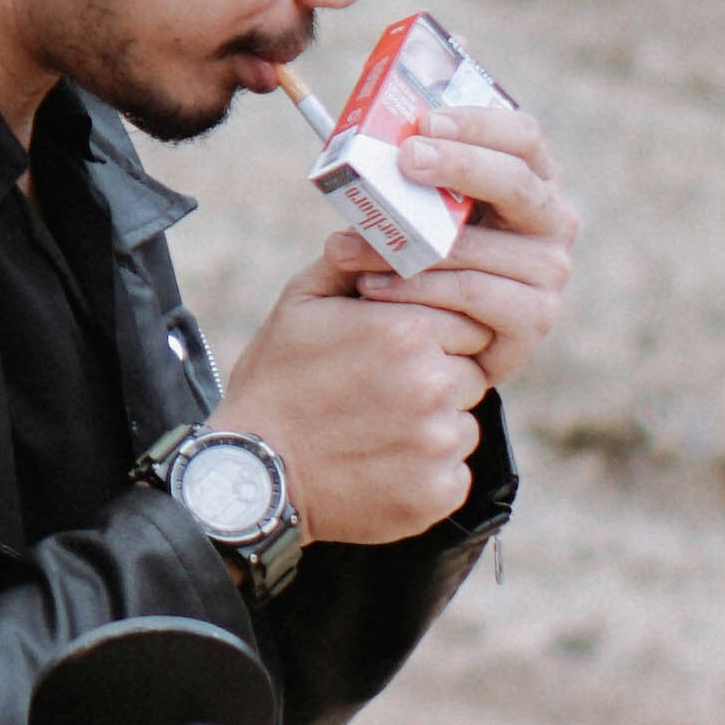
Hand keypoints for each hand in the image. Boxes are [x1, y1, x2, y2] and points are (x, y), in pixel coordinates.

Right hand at [215, 238, 490, 545]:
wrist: (252, 477)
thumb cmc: (274, 384)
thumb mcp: (298, 306)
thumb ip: (351, 262)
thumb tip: (384, 231)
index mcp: (406, 331)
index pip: (467, 318)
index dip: (438, 332)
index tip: (403, 350)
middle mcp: (432, 385)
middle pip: (472, 370)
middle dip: (441, 375)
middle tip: (388, 392)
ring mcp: (438, 444)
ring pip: (464, 423)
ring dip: (436, 424)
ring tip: (379, 431)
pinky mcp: (439, 493)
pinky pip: (455, 472)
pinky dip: (427, 471)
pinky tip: (382, 465)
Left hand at [357, 95, 578, 396]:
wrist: (429, 334)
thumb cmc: (425, 246)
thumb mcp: (427, 192)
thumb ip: (435, 131)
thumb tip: (451, 37)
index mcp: (533, 177)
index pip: (522, 136)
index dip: (476, 124)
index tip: (424, 120)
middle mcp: (553, 221)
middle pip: (515, 182)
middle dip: (458, 165)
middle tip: (403, 159)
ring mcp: (549, 274)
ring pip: (478, 246)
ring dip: (407, 242)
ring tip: (346, 243)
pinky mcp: (532, 322)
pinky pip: (470, 297)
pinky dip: (416, 289)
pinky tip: (371, 286)